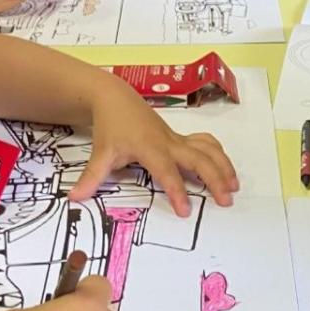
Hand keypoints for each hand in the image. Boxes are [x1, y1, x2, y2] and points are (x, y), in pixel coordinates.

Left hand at [69, 80, 239, 214]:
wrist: (116, 99)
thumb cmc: (110, 127)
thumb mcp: (101, 152)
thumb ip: (92, 177)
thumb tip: (75, 198)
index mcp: (150, 147)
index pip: (167, 172)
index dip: (177, 191)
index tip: (186, 211)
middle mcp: (169, 142)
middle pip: (199, 159)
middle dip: (215, 179)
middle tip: (226, 201)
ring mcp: (178, 139)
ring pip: (208, 149)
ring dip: (224, 166)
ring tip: (234, 186)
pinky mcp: (181, 137)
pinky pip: (206, 143)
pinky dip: (218, 154)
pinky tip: (226, 169)